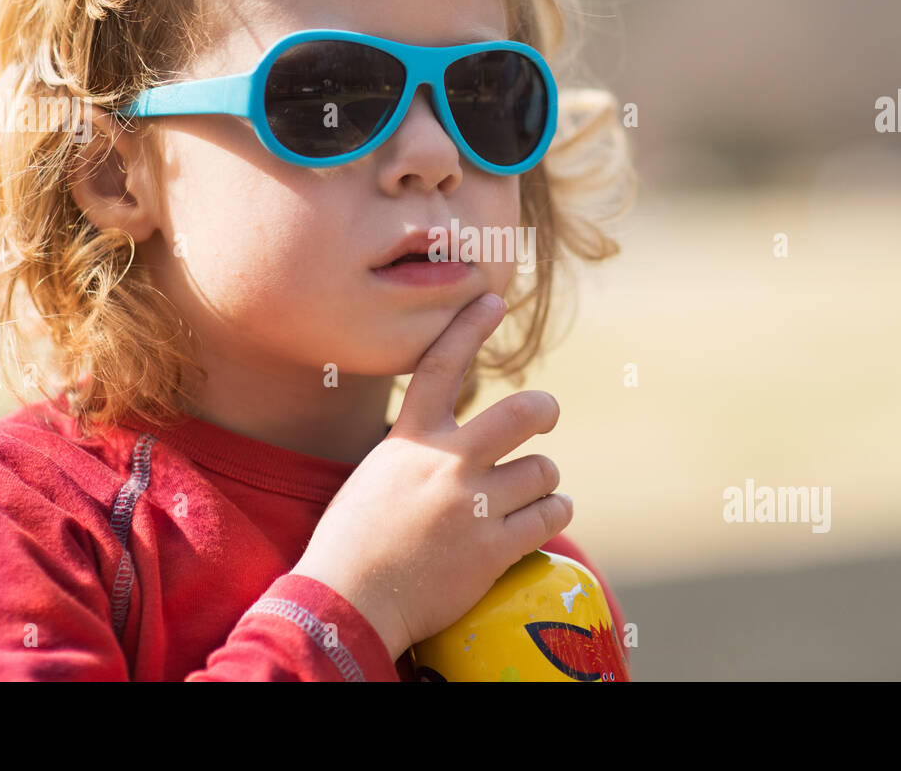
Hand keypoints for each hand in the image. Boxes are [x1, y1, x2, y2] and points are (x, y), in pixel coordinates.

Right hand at [290, 292, 569, 661]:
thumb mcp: (376, 475)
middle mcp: (446, 464)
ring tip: (531, 494)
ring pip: (544, 471)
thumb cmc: (355, 540)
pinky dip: (553, 514)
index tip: (492, 299)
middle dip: (545, 411)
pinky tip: (541, 519)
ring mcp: (473, 505)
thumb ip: (416, 451)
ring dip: (544, 482)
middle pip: (523, 412)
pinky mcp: (493, 548)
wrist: (348, 601)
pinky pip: (550, 516)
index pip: (441, 366)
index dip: (469, 327)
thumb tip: (458, 437)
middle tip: (545, 418)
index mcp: (411, 441)